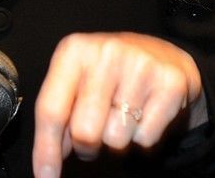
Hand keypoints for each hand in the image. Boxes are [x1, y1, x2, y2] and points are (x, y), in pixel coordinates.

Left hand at [32, 31, 205, 177]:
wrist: (160, 54)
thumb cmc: (108, 73)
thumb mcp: (77, 81)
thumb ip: (60, 114)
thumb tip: (48, 160)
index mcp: (73, 50)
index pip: (51, 109)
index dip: (46, 150)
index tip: (45, 177)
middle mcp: (105, 53)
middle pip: (84, 131)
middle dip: (86, 145)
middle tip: (95, 132)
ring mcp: (139, 65)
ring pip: (116, 140)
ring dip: (117, 139)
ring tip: (122, 115)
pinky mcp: (169, 83)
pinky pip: (145, 139)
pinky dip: (142, 137)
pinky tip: (144, 113)